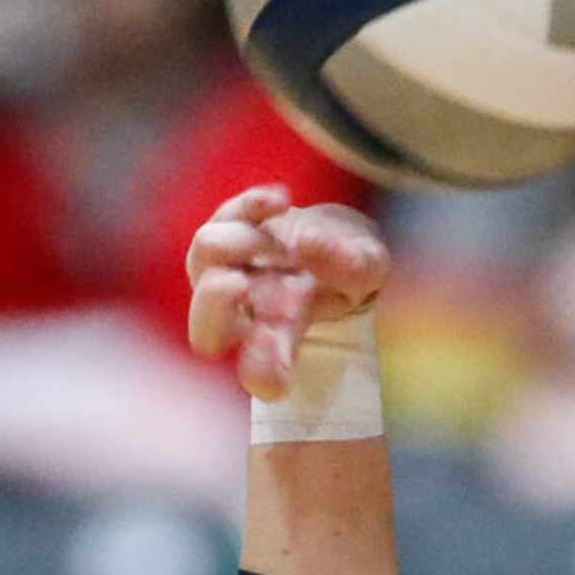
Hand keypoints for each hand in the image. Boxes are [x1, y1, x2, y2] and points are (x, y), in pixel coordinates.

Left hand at [186, 187, 388, 398]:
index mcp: (281, 337)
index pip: (262, 373)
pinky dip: (250, 206)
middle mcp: (246, 308)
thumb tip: (309, 243)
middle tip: (238, 285)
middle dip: (215, 305)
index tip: (273, 357)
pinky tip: (281, 202)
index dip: (263, 368)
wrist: (337, 236)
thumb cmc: (352, 267)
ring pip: (208, 252)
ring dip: (245, 244)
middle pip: (207, 326)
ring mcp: (229, 264)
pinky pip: (228, 212)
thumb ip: (354, 265)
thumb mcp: (368, 272)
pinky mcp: (233, 221)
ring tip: (286, 246)